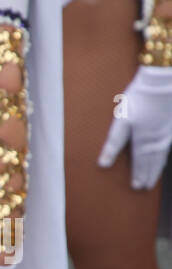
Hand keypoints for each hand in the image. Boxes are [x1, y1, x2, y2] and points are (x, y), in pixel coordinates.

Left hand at [97, 65, 171, 189]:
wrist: (164, 80)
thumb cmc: (140, 99)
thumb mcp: (121, 121)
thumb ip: (113, 144)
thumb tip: (102, 164)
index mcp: (144, 140)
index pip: (141, 163)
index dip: (139, 175)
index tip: (137, 187)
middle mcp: (158, 139)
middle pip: (153, 161)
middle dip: (149, 175)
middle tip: (146, 187)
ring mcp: (167, 131)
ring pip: (163, 154)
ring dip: (158, 167)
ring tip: (155, 177)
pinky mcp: (171, 123)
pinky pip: (168, 144)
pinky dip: (165, 154)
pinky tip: (164, 154)